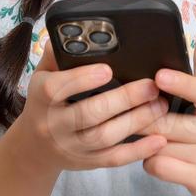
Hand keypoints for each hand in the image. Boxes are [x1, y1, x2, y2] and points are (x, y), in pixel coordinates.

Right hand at [10, 41, 169, 175]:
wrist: (34, 148)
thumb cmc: (45, 103)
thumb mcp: (42, 76)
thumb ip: (56, 55)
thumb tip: (70, 32)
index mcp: (42, 98)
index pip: (56, 89)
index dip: (81, 79)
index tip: (107, 69)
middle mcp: (55, 125)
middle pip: (88, 114)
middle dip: (123, 99)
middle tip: (151, 86)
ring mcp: (72, 147)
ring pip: (105, 137)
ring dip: (136, 121)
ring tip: (160, 105)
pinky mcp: (88, 162)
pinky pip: (114, 159)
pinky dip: (138, 151)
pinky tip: (160, 139)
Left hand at [136, 24, 195, 195]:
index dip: (181, 84)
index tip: (160, 76)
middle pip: (168, 122)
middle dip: (146, 120)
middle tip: (133, 116)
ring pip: (160, 145)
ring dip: (148, 143)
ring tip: (154, 141)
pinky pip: (160, 166)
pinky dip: (152, 163)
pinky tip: (160, 159)